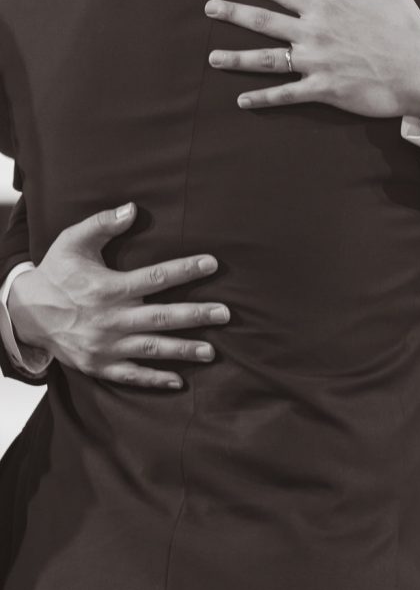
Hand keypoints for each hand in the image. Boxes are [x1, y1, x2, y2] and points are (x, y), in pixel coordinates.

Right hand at [9, 203, 228, 389]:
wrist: (24, 313)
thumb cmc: (56, 273)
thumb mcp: (72, 241)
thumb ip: (102, 223)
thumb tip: (132, 209)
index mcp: (107, 288)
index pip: (155, 277)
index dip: (185, 269)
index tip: (212, 263)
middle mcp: (109, 319)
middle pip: (160, 317)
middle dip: (195, 315)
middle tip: (226, 313)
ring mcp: (104, 346)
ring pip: (151, 348)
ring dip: (183, 350)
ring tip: (212, 351)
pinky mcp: (99, 365)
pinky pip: (131, 375)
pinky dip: (154, 379)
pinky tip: (179, 381)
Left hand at [206, 0, 419, 117]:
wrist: (419, 70)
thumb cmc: (407, 30)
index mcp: (326, 7)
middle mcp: (313, 33)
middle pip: (263, 22)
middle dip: (232, 13)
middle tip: (208, 9)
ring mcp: (315, 63)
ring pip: (266, 59)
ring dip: (236, 58)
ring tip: (212, 57)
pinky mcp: (322, 89)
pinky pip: (285, 94)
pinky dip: (262, 99)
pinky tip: (242, 100)